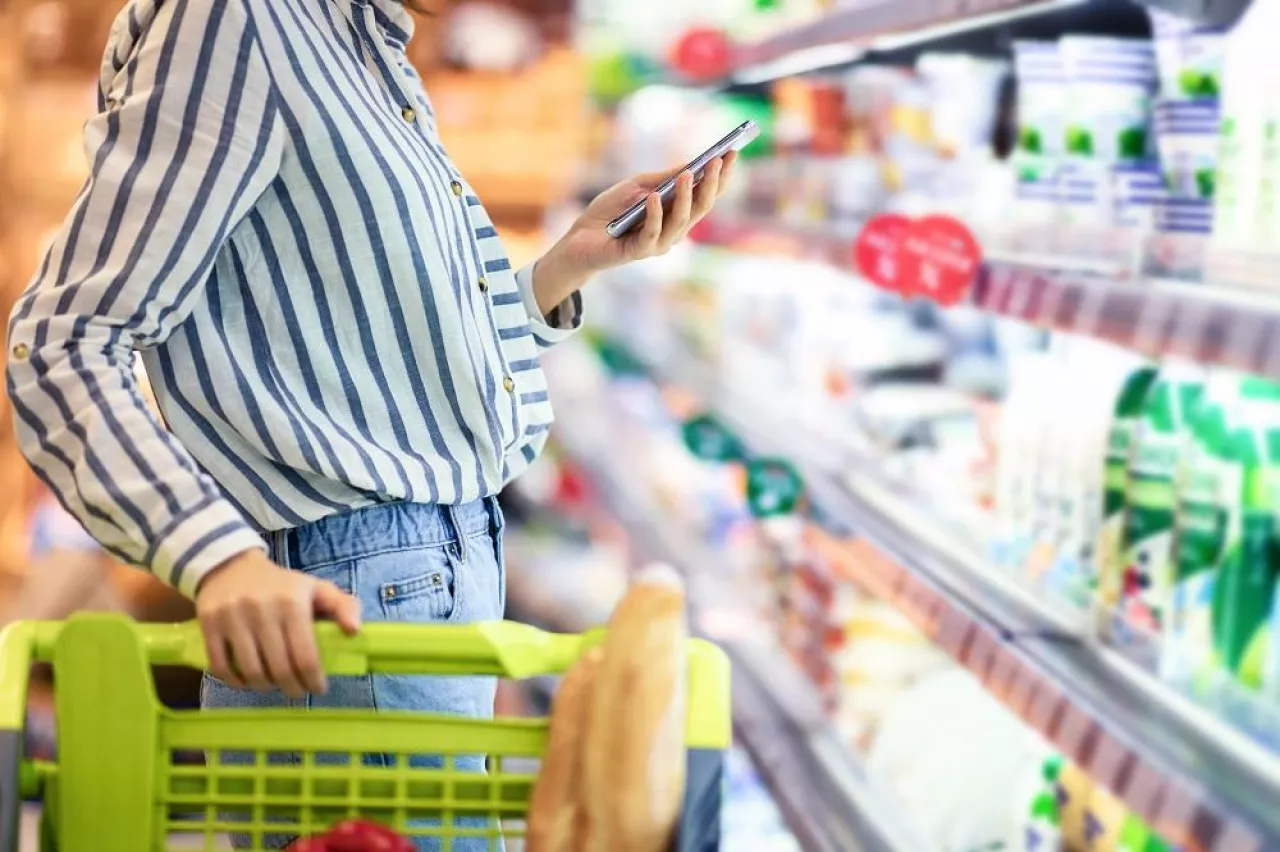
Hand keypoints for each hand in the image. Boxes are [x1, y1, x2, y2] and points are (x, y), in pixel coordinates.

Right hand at [195, 550, 361, 697]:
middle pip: (278, 669)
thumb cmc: (282, 585)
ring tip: (273, 684)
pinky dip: (235, 681)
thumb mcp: (317, 588)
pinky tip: (247, 680)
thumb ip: (344, 606)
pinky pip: (220, 667)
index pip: (305, 656)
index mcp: (292, 602)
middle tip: (296, 690)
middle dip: (292, 687)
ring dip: (264, 686)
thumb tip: (354, 631)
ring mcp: (232, 617)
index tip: (318, 688)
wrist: (232, 566)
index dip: (313, 680)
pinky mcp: (208, 624)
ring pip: (250, 672)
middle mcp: (261, 609)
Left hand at [532, 152, 737, 314]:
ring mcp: (658, 243)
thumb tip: (691, 164)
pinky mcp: (638, 251)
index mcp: (677, 214)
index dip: (720, 176)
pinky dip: (654, 215)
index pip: (705, 195)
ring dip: (685, 196)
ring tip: (687, 174)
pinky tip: (654, 198)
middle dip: (711, 184)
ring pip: (681, 222)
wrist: (579, 238)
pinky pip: (652, 233)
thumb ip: (662, 179)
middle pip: (700, 208)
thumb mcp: (637, 186)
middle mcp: (673, 231)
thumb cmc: (609, 212)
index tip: (731, 153)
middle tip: (718, 161)